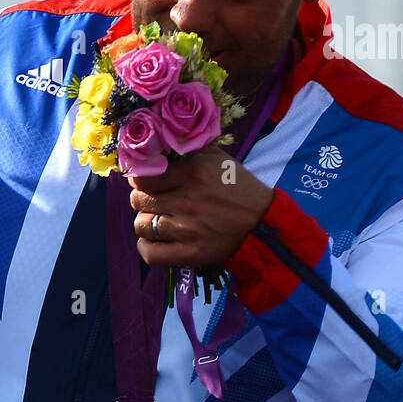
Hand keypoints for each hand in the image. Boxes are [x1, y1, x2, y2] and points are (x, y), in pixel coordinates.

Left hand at [128, 146, 273, 267]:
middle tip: (155, 200)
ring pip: (141, 225)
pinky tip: (155, 240)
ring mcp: (188, 230)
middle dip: (143, 199)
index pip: (142, 177)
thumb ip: (185, 151)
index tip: (146, 181)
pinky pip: (150, 253)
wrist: (264, 222)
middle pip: (138, 200)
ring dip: (146, 221)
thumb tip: (154, 147)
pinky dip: (147, 247)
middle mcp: (187, 201)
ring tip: (158, 219)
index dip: (139, 179)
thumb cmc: (237, 187)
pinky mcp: (191, 253)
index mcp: (193, 174)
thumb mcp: (216, 158)